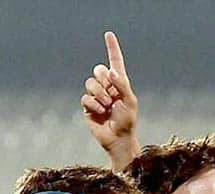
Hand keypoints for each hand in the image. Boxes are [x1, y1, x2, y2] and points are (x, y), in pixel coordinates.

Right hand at [81, 31, 140, 169]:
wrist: (118, 138)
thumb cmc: (127, 121)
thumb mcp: (130, 101)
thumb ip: (122, 85)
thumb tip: (111, 71)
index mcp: (119, 84)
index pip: (115, 62)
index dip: (112, 48)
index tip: (109, 34)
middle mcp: (107, 87)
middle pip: (98, 70)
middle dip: (103, 80)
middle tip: (111, 95)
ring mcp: (96, 96)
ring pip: (90, 83)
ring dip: (99, 94)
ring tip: (107, 106)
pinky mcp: (87, 106)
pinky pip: (85, 98)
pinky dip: (93, 104)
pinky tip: (100, 112)